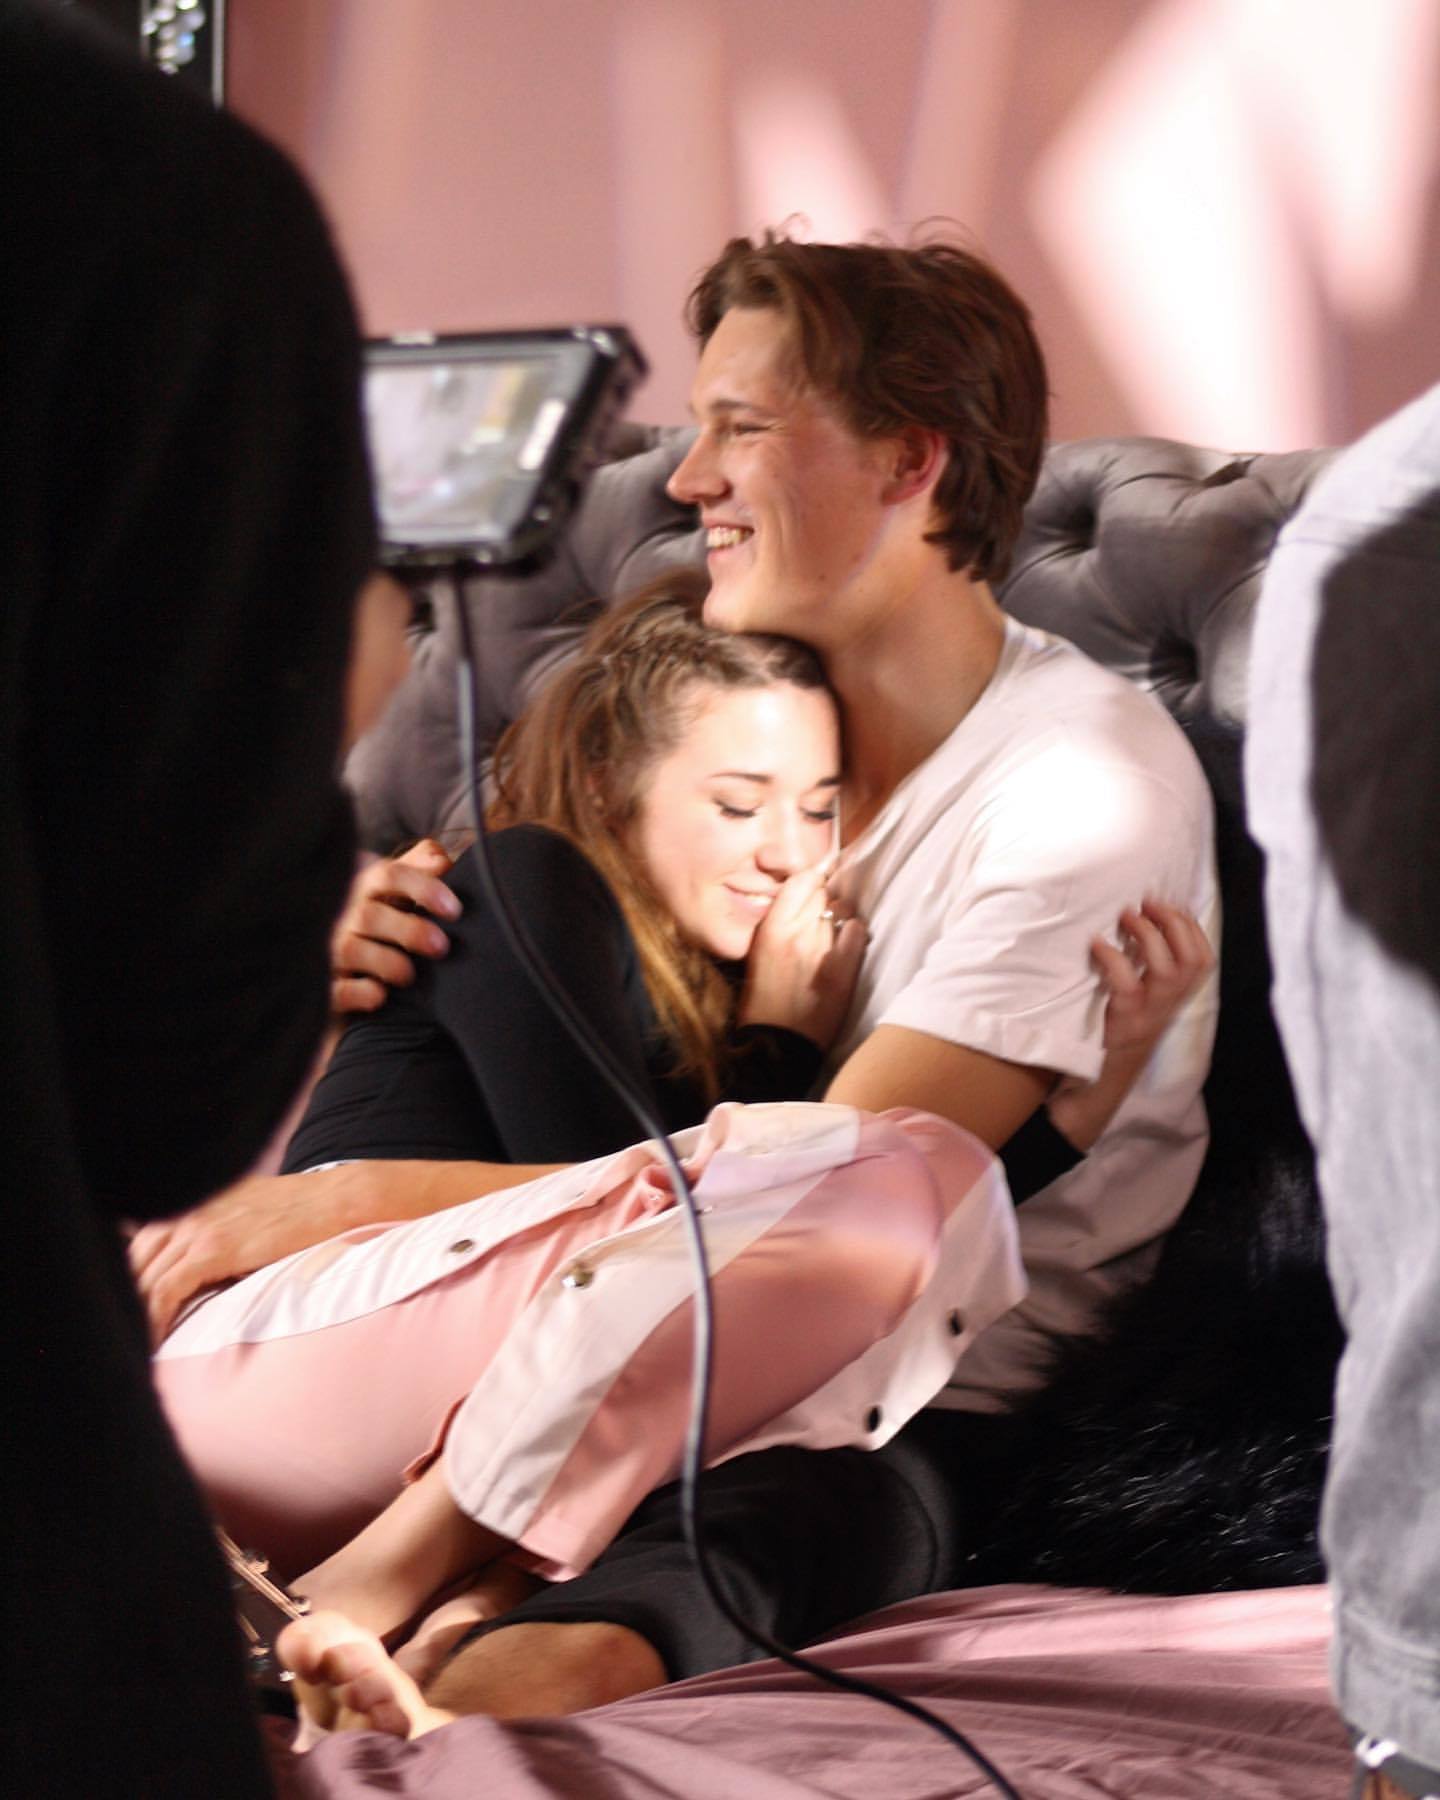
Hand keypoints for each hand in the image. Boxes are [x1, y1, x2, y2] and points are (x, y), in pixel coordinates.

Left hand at [128, 1170, 346, 1345]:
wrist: (336, 1199)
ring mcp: (196, 1227)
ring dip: (133, 1312)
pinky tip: (153, 1339)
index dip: (129, 1280)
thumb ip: (218, 1233)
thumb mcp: (246, 1214)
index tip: (130, 1312)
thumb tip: (206, 1269)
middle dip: (124, 1298)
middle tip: (126, 1336)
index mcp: (192, 1202)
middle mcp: (185, 1210)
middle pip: (131, 1260)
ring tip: (134, 1345)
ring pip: (141, 1276)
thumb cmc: (301, 1213)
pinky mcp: (212, 1247)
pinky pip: (165, 1289)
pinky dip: (152, 1317)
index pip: (139, 1244)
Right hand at [331, 839, 460, 1014]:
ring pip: (350, 950)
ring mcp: (329, 950)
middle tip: (441, 947)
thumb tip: (444, 857)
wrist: (336, 963)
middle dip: (410, 931)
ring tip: (410, 975)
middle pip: (371, 915)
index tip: (453, 910)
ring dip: (387, 962)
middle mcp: (343, 916)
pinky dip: (359, 992)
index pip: (390, 876)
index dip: (424, 888)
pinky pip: (337, 989)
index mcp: (365, 888)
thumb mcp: (396, 889)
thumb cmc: (379, 919)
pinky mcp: (324, 988)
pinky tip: (380, 995)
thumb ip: (420, 868)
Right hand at [738, 864, 867, 1050]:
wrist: (777, 1043)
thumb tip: (801, 900)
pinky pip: (857, 930)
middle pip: (823, 892)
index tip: (813, 890)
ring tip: (834, 934)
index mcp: (770, 928)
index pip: (800, 881)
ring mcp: (820, 949)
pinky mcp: (842, 968)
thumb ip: (778, 924)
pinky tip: (848, 944)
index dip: (810, 882)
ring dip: (840, 917)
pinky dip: (855, 933)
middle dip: (824, 900)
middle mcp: (795, 932)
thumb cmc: (763, 1001)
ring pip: (842, 908)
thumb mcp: (758, 953)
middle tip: (821, 918)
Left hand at [1092, 899, 1214, 1053]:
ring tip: (1125, 915)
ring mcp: (1148, 1017)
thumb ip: (1141, 973)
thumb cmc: (1110, 1033)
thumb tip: (1134, 926)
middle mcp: (1167, 1007)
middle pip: (1194, 960)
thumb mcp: (1135, 1002)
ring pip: (1168, 971)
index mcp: (1173, 999)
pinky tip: (1096, 944)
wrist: (1093, 1086)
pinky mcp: (1123, 1025)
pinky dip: (1113, 958)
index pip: (1203, 960)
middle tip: (1146, 902)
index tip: (1168, 904)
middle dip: (1174, 922)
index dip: (1191, 926)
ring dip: (1148, 934)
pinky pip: (1128, 987)